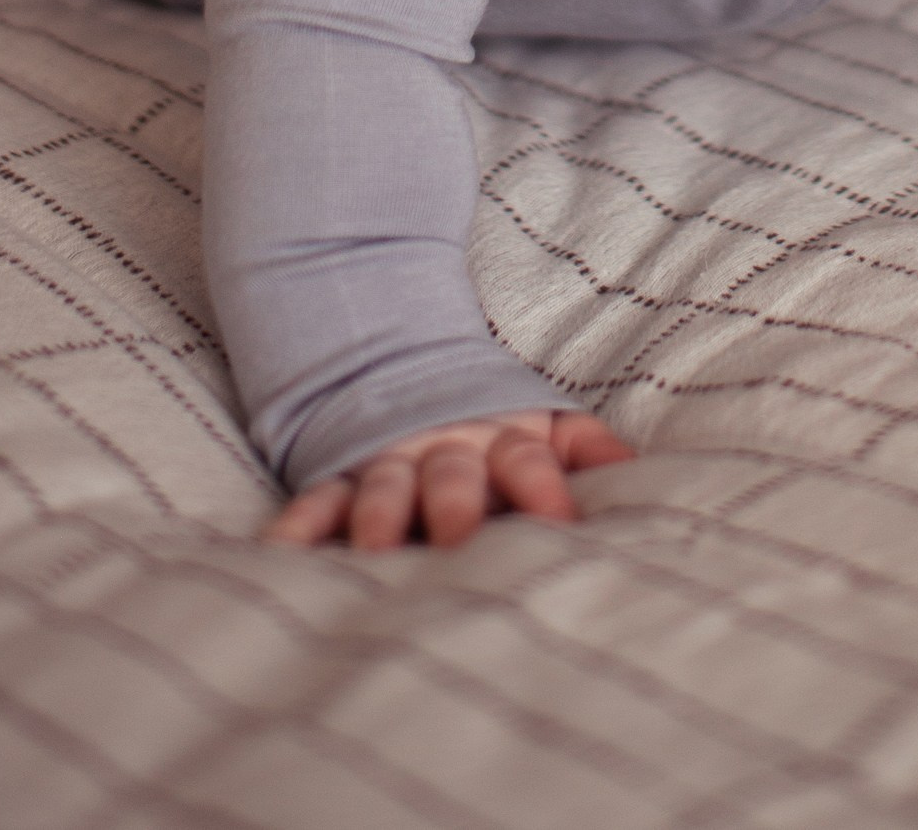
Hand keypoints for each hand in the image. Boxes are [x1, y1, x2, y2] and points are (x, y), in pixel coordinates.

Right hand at [263, 408, 634, 549]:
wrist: (403, 362)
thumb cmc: (491, 424)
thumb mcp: (544, 423)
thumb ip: (587, 450)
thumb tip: (641, 479)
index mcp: (501, 438)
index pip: (526, 459)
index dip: (543, 487)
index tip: (561, 522)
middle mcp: (442, 451)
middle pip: (451, 475)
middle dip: (456, 508)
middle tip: (460, 543)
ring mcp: (387, 463)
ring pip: (381, 489)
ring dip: (378, 520)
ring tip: (375, 554)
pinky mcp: (339, 477)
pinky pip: (315, 502)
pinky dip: (296, 527)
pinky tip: (276, 554)